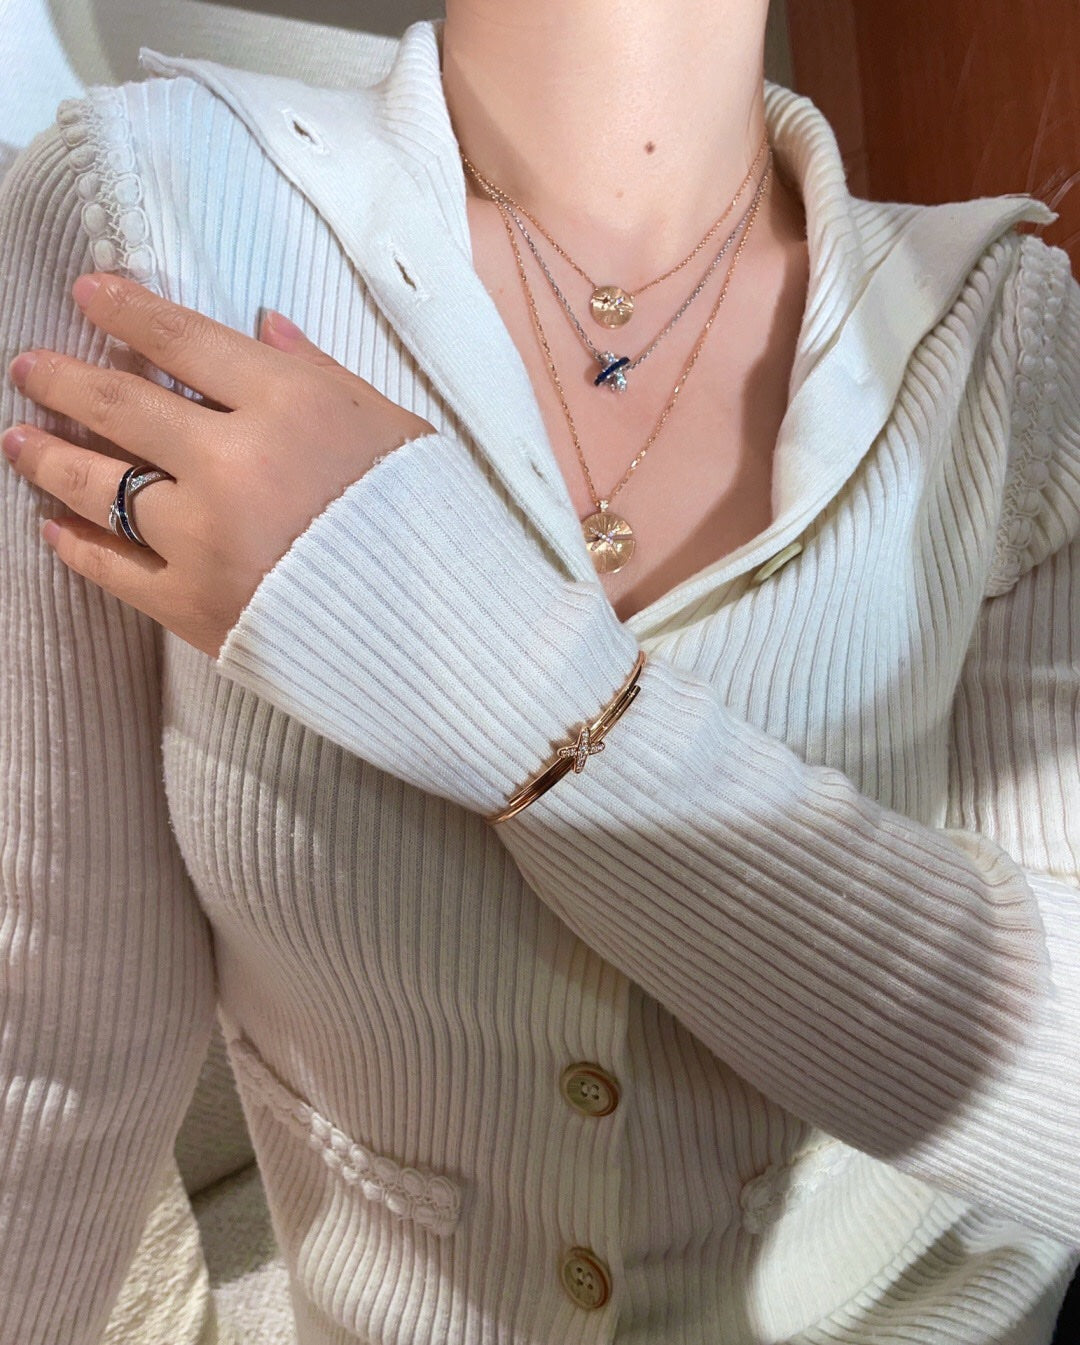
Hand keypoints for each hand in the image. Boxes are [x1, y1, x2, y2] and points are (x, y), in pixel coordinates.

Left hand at [2, 274, 435, 655]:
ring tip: (19, 439)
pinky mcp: (196, 607)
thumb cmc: (433, 520)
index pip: (183, 339)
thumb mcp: (393, 427)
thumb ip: (318, 373)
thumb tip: (260, 326)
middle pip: (123, 406)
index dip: (126, 310)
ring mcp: (206, 538)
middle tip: (27, 367)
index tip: (88, 292)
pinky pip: (114, 569)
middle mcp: (233, 463)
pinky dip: (77, 546)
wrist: (445, 632)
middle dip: (63, 379)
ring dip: (49, 458)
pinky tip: (53, 529)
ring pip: (101, 486)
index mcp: (288, 405)